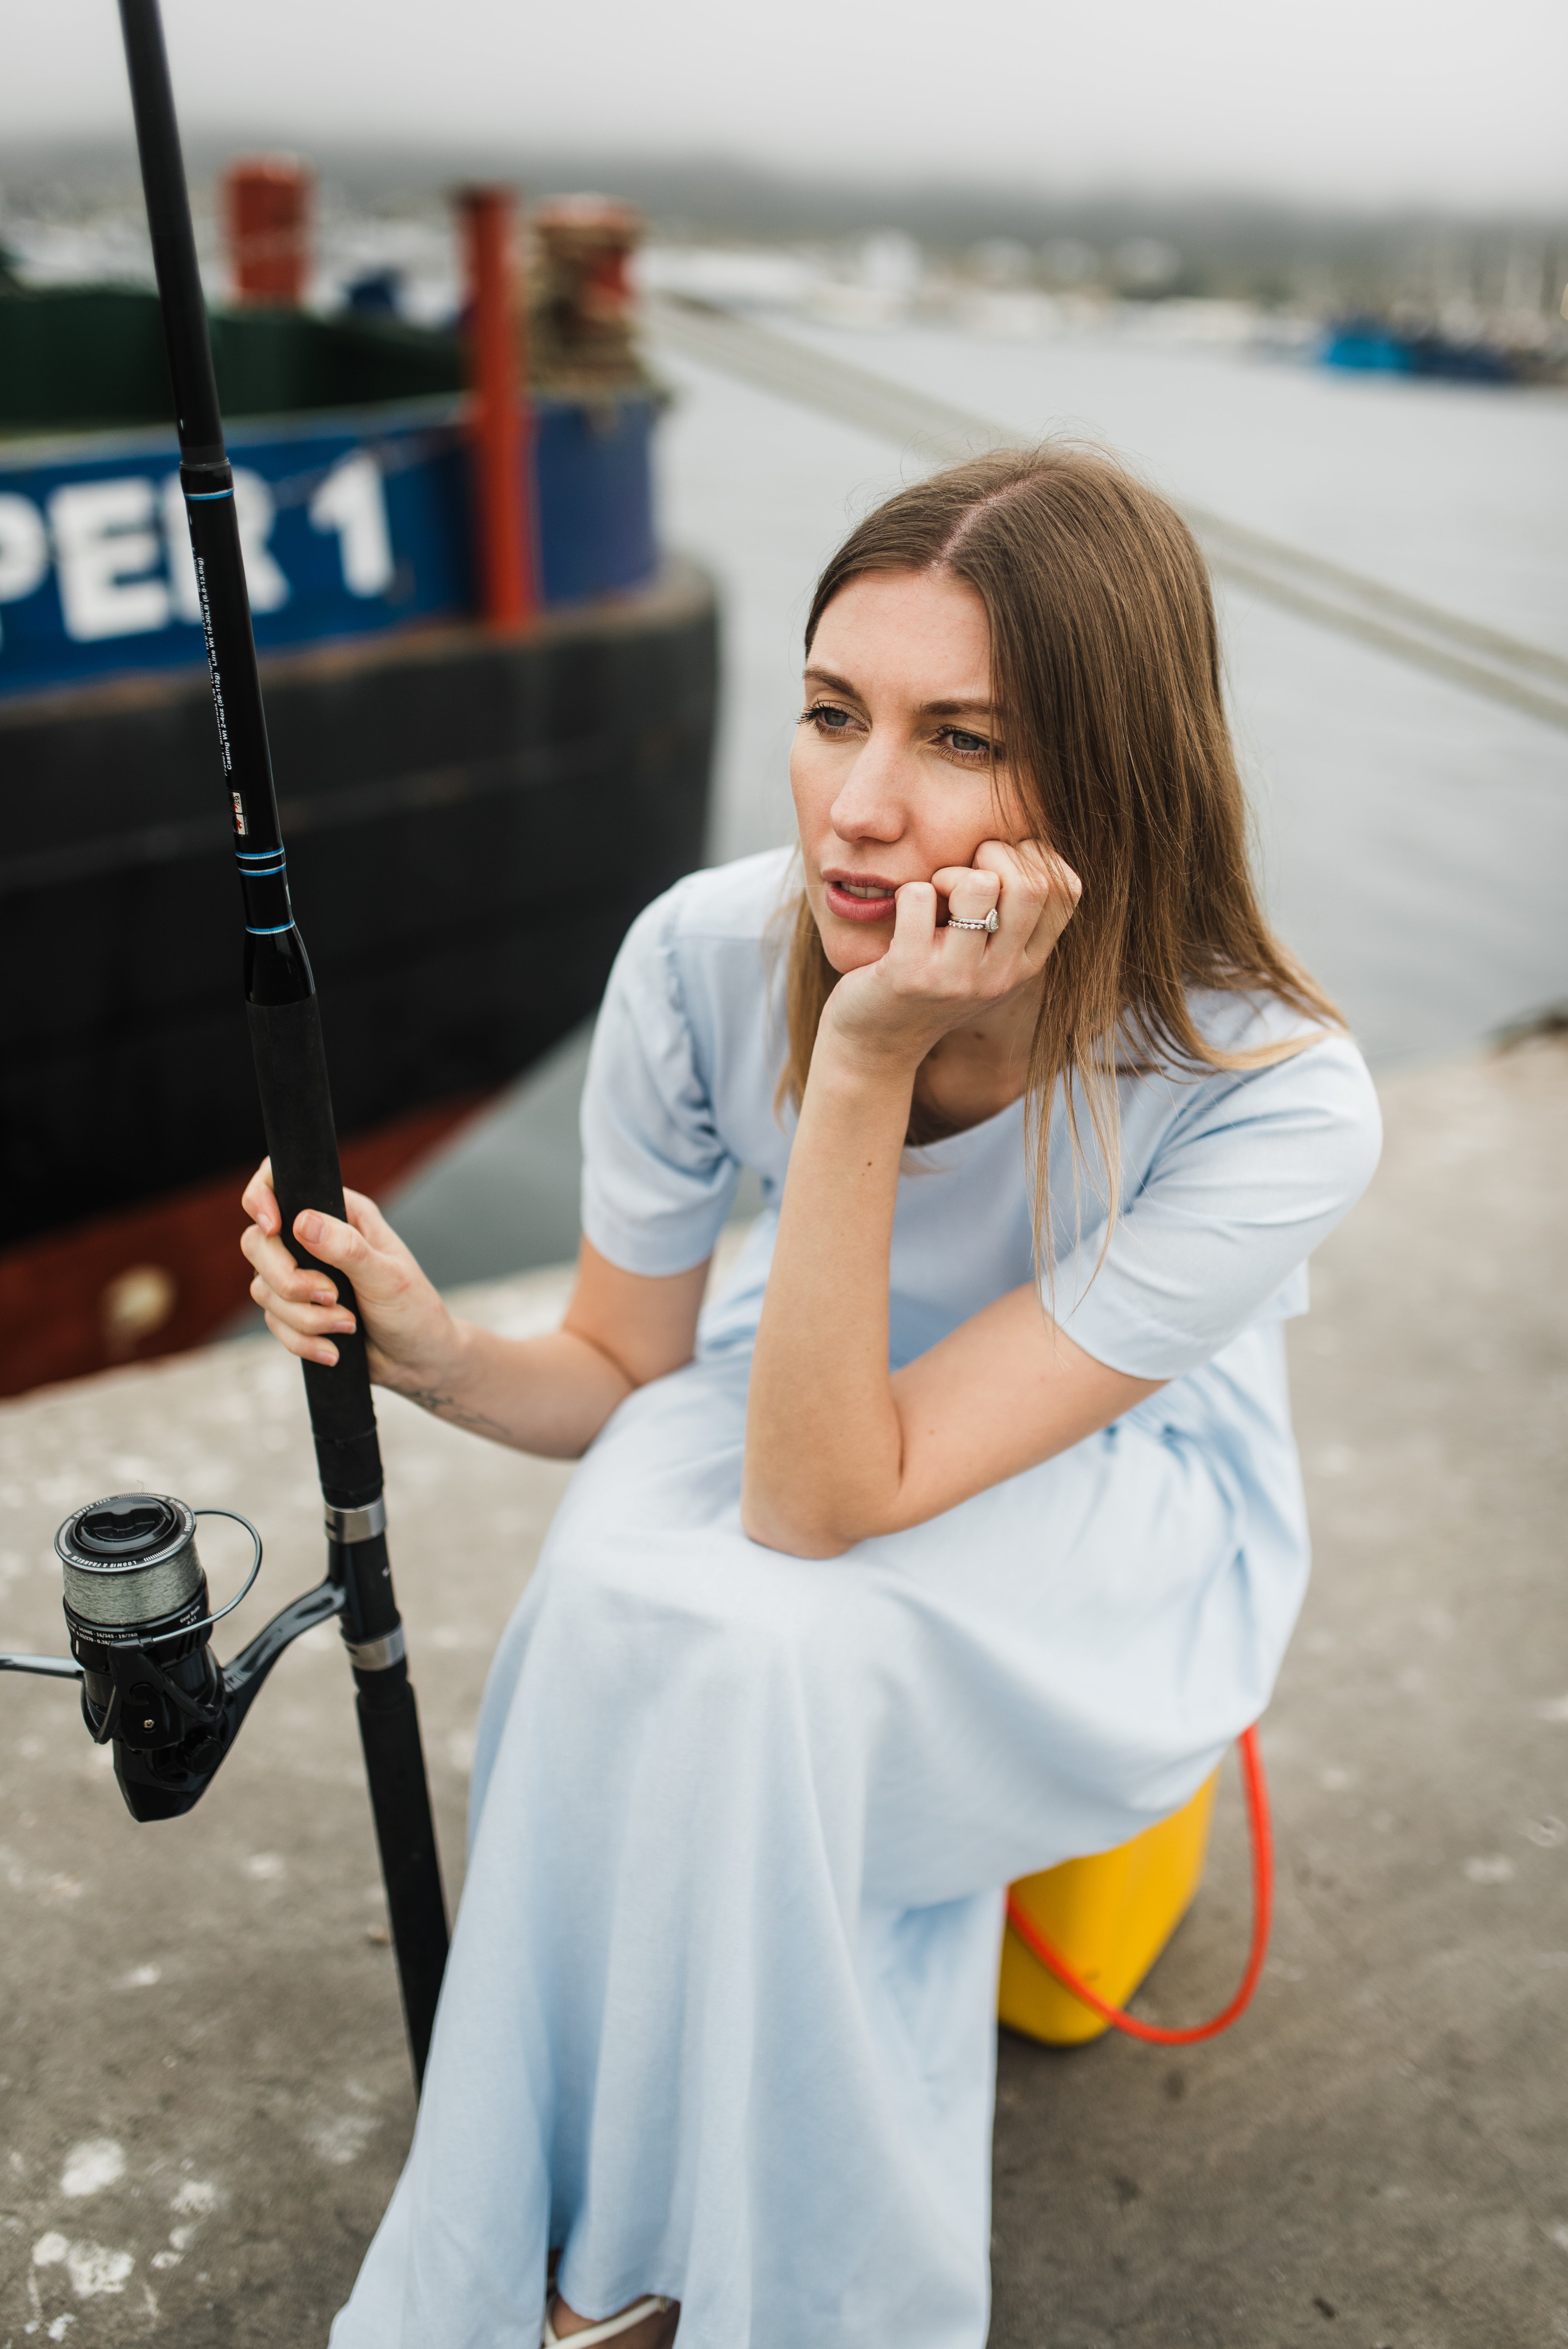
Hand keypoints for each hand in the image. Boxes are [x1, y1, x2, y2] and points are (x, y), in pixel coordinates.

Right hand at [239, 1160, 461, 1397]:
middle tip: (332, 1296)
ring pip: (263, 1288)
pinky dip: (303, 1340)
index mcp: (341, 1214)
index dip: (261, 1197)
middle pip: (258, 1243)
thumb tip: (303, 1222)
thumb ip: (348, 1249)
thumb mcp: (388, 1277)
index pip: (281, 1183)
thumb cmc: (413, 1309)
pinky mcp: (294, 1309)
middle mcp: (313, 1239)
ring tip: (348, 1324)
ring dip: (304, 1317)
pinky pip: (273, 1322)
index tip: (272, 1226)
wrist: (417, 1360)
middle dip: (289, 1280)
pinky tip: (334, 1348)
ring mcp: (300, 1274)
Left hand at [821, 839, 1080, 1069]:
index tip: (994, 867)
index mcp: (1027, 964)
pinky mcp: (910, 975)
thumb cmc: (929, 984)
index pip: (1066, 888)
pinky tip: (901, 917)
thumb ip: (1012, 919)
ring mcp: (958, 978)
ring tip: (931, 896)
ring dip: (948, 873)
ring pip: (978, 885)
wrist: (875, 1045)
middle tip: (958, 874)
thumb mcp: (985, 961)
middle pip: (1031, 883)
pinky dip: (906, 892)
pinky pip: (919, 895)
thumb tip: (1026, 847)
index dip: (1031, 857)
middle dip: (992, 855)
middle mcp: (1002, 975)